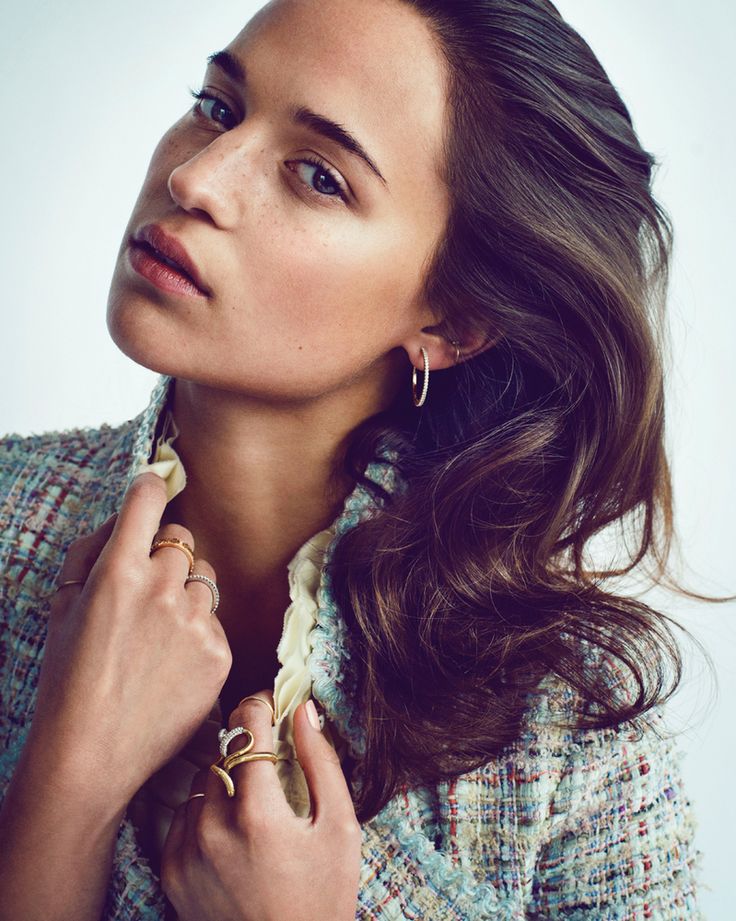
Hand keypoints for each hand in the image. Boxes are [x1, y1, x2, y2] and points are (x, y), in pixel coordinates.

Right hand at [30, 472, 231, 809]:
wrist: (92, 754)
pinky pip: (214, 619)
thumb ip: (93, 550)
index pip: (148, 499)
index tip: (153, 487)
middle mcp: (163, 587)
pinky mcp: (220, 650)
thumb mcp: (62, 606)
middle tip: (143, 593)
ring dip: (185, 593)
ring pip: (203, 579)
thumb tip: (126, 517)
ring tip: (156, 637)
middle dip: (165, 555)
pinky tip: (171, 663)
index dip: (150, 489)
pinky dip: (197, 632)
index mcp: (118, 570)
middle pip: (183, 539)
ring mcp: (196, 620)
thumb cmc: (68, 679)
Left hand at [161, 690, 361, 920]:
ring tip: (254, 804)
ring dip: (226, 780)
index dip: (259, 706)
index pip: (245, 729)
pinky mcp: (170, 874)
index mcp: (258, 815)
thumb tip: (304, 711)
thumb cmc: (323, 898)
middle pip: (223, 754)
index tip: (271, 704)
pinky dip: (205, 813)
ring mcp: (186, 853)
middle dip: (247, 748)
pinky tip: (232, 833)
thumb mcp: (339, 828)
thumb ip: (321, 763)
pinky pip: (182, 817)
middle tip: (270, 761)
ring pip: (201, 782)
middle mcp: (213, 830)